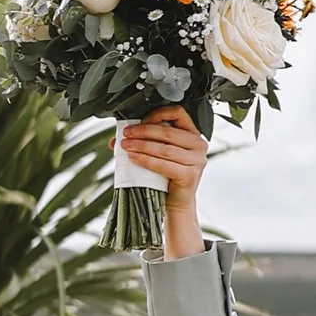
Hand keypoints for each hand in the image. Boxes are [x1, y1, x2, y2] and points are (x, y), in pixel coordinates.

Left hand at [119, 105, 206, 252]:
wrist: (175, 202)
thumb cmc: (167, 175)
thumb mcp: (157, 153)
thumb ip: (144, 141)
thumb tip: (117, 137)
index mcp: (192, 133)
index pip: (178, 113)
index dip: (158, 114)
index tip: (139, 120)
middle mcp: (198, 145)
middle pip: (168, 132)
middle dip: (143, 131)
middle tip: (126, 134)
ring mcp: (197, 161)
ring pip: (165, 148)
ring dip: (142, 145)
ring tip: (126, 146)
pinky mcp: (190, 175)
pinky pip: (164, 165)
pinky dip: (146, 160)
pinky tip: (134, 158)